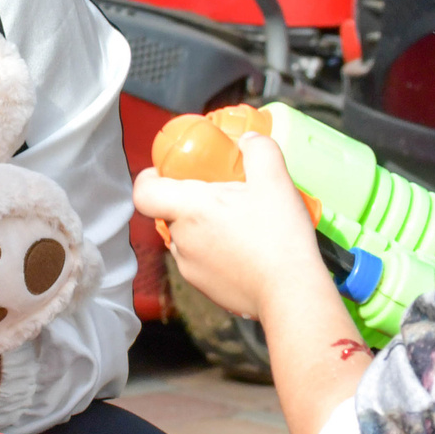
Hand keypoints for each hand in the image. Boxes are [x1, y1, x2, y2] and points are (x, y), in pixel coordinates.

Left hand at [132, 131, 323, 319]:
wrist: (290, 292)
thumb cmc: (278, 236)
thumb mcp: (275, 180)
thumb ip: (259, 150)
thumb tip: (249, 141)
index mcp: (188, 210)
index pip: (144, 192)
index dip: (150, 177)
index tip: (169, 171)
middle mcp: (181, 240)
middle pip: (172, 212)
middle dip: (193, 200)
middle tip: (225, 193)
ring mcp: (190, 268)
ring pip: (188, 237)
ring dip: (207, 227)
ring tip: (243, 223)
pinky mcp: (204, 288)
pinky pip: (202, 260)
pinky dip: (218, 251)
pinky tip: (248, 250)